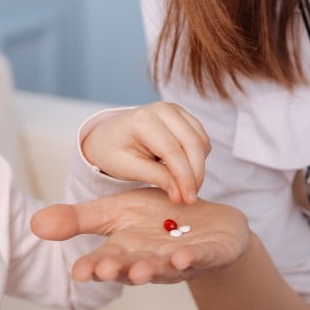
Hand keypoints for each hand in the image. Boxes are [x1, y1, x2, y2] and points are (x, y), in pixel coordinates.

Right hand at [31, 187, 248, 284]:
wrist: (210, 224)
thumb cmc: (157, 220)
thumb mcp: (114, 212)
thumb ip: (78, 219)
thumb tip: (34, 223)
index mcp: (126, 251)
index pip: (105, 262)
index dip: (93, 267)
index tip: (79, 271)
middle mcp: (150, 262)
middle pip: (132, 268)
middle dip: (119, 270)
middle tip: (105, 269)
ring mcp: (181, 261)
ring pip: (165, 268)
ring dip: (153, 269)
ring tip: (142, 268)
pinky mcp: (211, 254)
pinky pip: (202, 258)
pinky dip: (194, 258)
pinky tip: (184, 256)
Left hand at [81, 103, 209, 203]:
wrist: (107, 135)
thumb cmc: (113, 152)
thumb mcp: (128, 168)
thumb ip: (156, 178)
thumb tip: (181, 195)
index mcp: (143, 120)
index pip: (173, 152)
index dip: (184, 178)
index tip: (187, 200)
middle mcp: (163, 110)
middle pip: (193, 143)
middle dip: (196, 174)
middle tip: (191, 198)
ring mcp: (175, 110)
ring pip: (201, 141)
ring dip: (198, 166)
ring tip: (182, 185)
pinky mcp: (183, 116)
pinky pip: (201, 138)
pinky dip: (198, 157)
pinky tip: (182, 169)